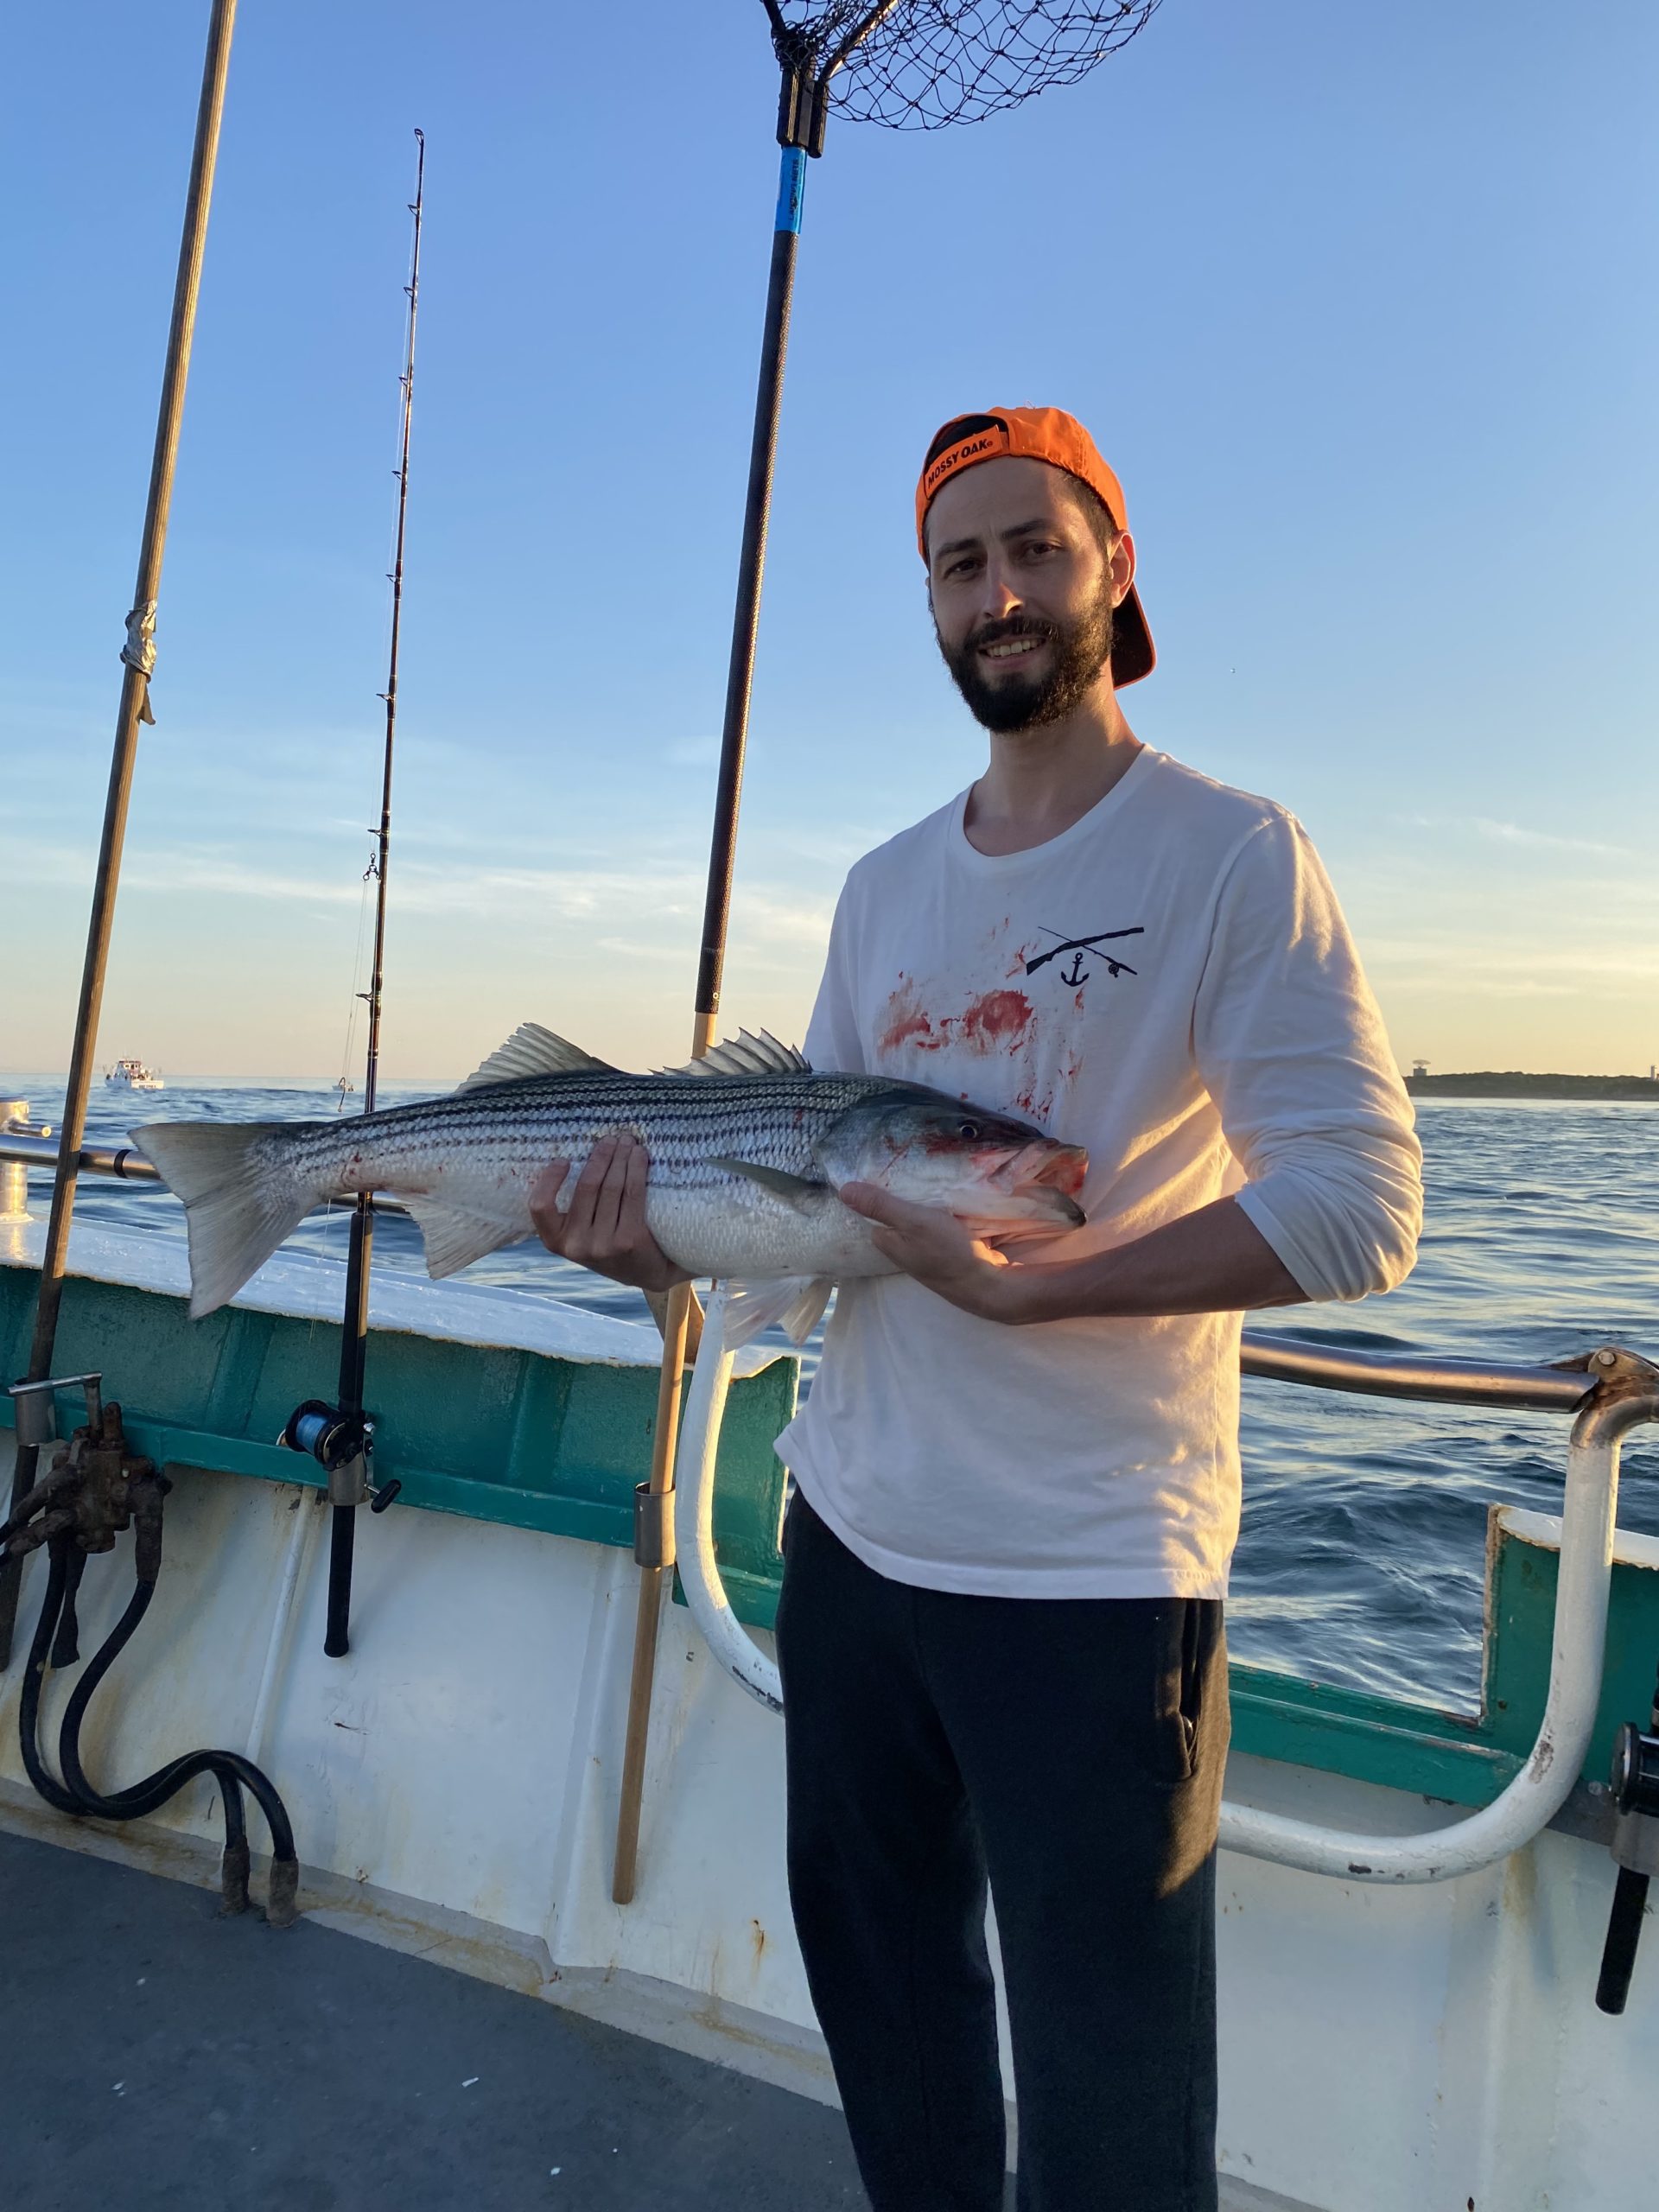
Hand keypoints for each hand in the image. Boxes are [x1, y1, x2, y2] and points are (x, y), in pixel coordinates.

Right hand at [530, 1131, 689, 1295]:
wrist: (647, 1272)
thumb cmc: (609, 1242)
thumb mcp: (582, 1233)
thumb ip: (573, 1208)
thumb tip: (575, 1156)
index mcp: (556, 1241)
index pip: (540, 1206)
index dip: (549, 1179)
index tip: (563, 1159)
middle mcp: (577, 1245)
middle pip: (586, 1187)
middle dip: (600, 1156)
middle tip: (610, 1139)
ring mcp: (604, 1244)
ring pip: (612, 1187)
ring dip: (621, 1157)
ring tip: (627, 1142)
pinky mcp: (629, 1240)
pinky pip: (632, 1194)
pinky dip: (636, 1169)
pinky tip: (639, 1156)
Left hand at [839, 1181, 1056, 1324]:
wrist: (986, 1282)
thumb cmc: (947, 1251)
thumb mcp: (912, 1221)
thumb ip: (880, 1206)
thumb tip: (843, 1189)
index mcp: (886, 1241)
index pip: (871, 1210)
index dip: (877, 1190)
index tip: (885, 1168)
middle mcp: (901, 1248)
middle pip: (894, 1214)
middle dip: (900, 1194)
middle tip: (909, 1166)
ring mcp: (923, 1250)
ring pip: (915, 1218)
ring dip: (922, 1201)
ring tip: (928, 1177)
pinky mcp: (943, 1249)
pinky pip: (934, 1223)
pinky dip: (939, 1210)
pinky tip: (946, 1198)